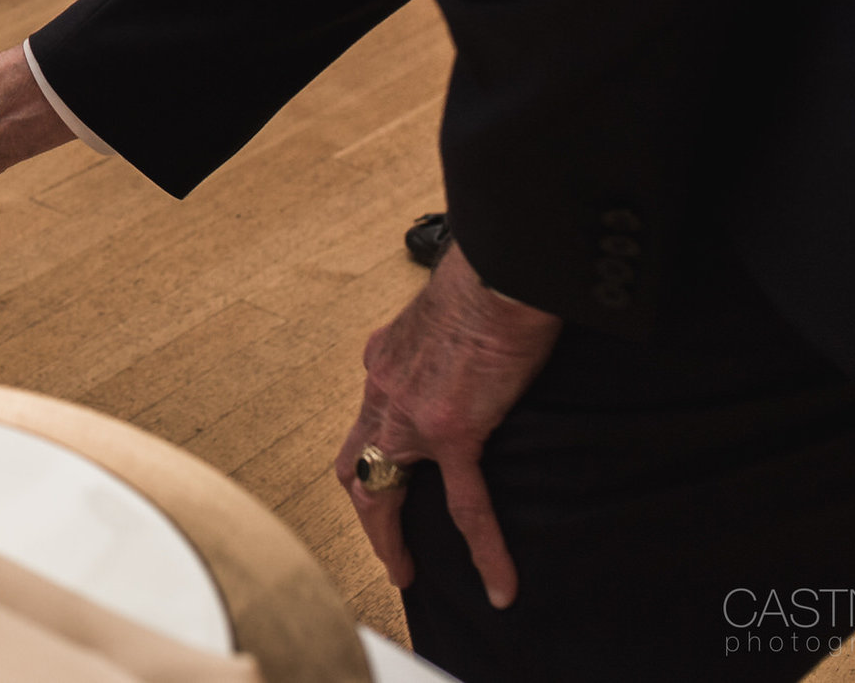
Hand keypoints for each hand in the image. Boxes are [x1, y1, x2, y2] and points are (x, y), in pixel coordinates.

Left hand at [334, 241, 561, 608]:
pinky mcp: (452, 429)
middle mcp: (384, 387)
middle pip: (353, 462)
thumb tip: (476, 361)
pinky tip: (501, 584)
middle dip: (364, 509)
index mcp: (385, 361)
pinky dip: (484, 548)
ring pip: (381, 490)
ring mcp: (412, 414)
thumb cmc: (487, 282)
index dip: (370, 456)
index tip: (384, 484)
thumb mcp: (447, 318)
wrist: (501, 270)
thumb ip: (446, 351)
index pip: (367, 420)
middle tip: (385, 549)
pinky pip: (466, 505)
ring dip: (388, 538)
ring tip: (405, 574)